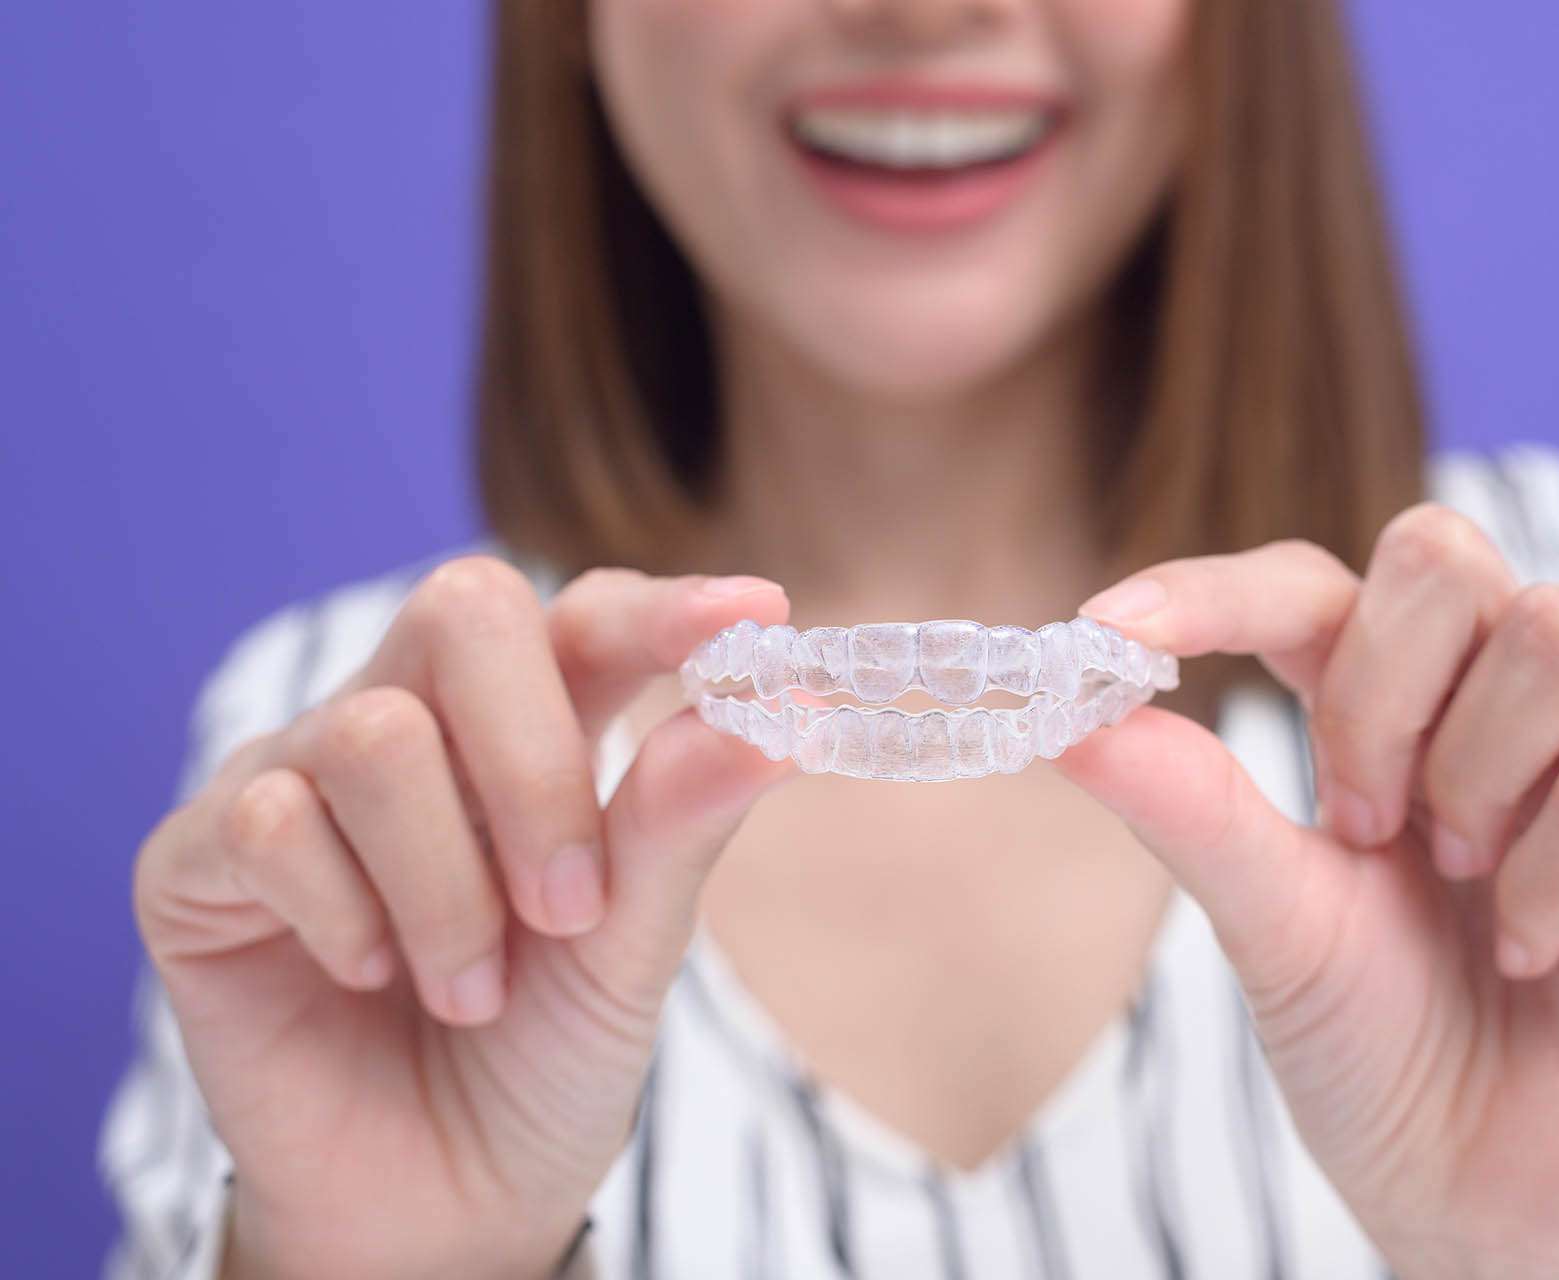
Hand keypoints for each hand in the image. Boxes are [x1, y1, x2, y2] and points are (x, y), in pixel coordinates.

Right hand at [134, 557, 797, 1279]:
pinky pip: (270, 822)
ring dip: (447, 890)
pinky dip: (346, 916)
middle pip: (466, 610)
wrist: (440, 1207)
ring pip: (374, 737)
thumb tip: (776, 715)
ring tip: (469, 991)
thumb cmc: (544, 1058)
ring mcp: (299, 774)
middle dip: (535, 763)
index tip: (755, 615)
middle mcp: (416, 723)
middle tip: (570, 908)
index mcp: (536, 728)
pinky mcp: (202, 856)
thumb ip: (679, 827)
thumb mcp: (629, 950)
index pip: (591, 619)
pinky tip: (367, 974)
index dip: (665, 610)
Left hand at [1055, 506, 1558, 1277]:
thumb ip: (1190, 811)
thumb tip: (1069, 718)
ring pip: (1553, 634)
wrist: (1487, 1199)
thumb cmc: (1380, 1048)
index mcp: (1391, 707)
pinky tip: (1524, 950)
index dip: (1215, 590)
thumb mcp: (1268, 924)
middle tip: (1357, 818)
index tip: (1111, 631)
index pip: (1311, 586)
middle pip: (1443, 551)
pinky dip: (1546, 880)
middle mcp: (1505, 703)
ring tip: (1453, 880)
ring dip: (1468, 774)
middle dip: (1374, 686)